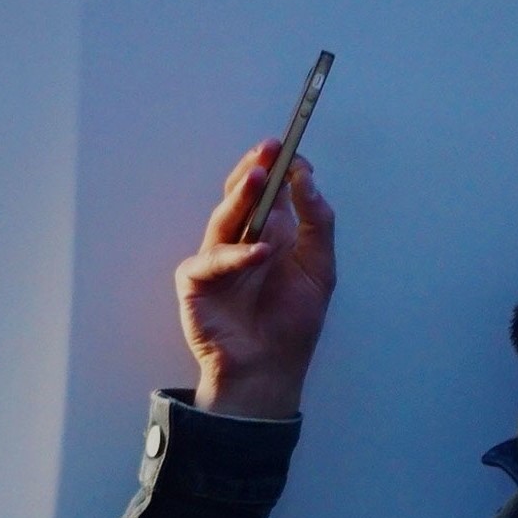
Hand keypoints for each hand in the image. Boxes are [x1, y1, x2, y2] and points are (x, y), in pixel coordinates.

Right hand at [174, 139, 336, 418]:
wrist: (270, 370)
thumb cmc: (293, 323)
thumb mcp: (320, 267)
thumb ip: (317, 221)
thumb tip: (307, 178)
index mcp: (272, 232)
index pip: (271, 188)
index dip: (278, 166)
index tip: (291, 147)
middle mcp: (242, 239)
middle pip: (241, 194)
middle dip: (253, 168)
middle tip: (268, 150)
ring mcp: (216, 259)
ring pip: (224, 218)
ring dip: (241, 197)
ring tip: (259, 178)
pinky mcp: (197, 282)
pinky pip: (212, 261)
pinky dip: (235, 256)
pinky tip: (261, 253)